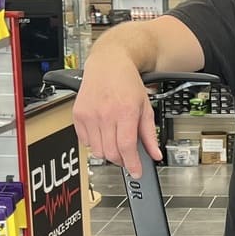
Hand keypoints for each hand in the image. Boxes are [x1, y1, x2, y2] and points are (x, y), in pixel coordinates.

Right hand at [73, 42, 159, 177]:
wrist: (108, 63)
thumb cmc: (127, 83)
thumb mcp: (146, 107)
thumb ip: (150, 134)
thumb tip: (155, 154)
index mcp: (125, 112)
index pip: (126, 147)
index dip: (132, 164)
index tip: (136, 172)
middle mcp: (105, 114)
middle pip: (111, 153)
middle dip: (121, 160)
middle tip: (128, 157)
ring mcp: (89, 115)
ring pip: (97, 151)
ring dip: (108, 153)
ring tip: (115, 142)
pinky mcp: (78, 115)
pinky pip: (85, 141)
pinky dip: (94, 143)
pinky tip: (103, 133)